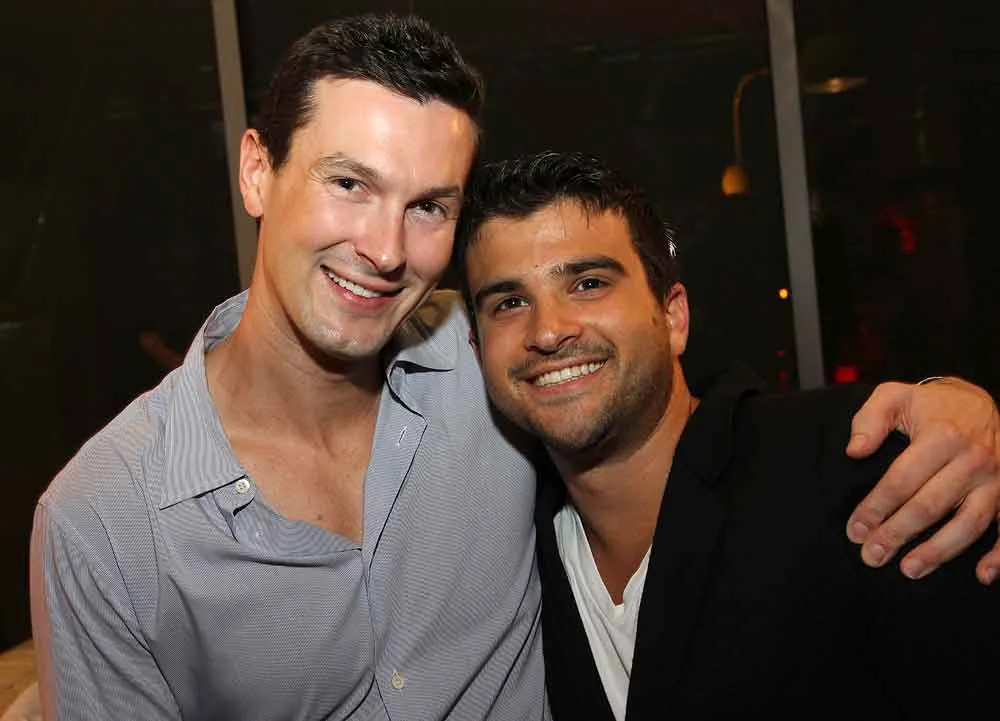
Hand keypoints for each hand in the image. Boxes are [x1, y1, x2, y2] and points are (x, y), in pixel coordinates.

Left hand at [845, 378, 999, 583]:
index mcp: (942, 435)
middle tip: (871, 556)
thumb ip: (870, 420)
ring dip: (939, 551)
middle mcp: (974, 458)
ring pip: (969, 523)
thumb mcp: (894, 397)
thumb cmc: (930, 405)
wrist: (979, 402)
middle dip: (897, 534)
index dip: (876, 507)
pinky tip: (983, 576)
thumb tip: (855, 451)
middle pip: (930, 506)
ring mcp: (997, 479)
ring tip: (909, 569)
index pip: (901, 480)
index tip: (855, 529)